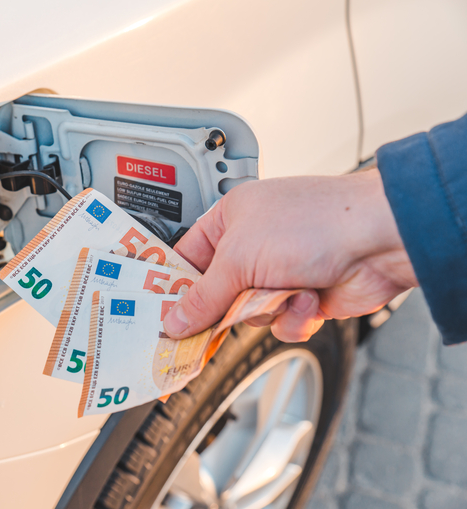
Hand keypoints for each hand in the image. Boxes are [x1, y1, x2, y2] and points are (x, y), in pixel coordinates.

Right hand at [163, 169, 417, 341]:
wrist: (380, 239)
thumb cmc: (316, 222)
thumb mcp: (240, 258)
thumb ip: (203, 297)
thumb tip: (175, 320)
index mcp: (230, 219)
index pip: (187, 258)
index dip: (174, 288)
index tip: (162, 315)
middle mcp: (253, 245)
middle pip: (216, 294)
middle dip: (223, 307)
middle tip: (208, 323)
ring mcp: (279, 272)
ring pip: (247, 314)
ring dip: (266, 310)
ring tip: (284, 290)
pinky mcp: (303, 297)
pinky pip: (279, 323)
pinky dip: (292, 317)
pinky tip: (308, 297)